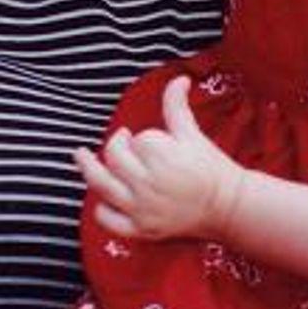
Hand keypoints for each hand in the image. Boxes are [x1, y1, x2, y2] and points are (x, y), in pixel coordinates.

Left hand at [78, 76, 239, 241]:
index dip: (144, 139)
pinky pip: (108, 219)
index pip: (136, 140)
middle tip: (127, 143)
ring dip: (88, 168)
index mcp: (163, 158)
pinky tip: (102, 196)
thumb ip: (177, 106)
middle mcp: (149, 184)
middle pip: (114, 157)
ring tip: (80, 155)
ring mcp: (142, 209)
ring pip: (101, 184)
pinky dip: (101, 208)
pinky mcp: (141, 229)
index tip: (156, 144)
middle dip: (118, 146)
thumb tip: (179, 78)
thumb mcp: (192, 134)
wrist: (227, 206)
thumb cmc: (209, 167)